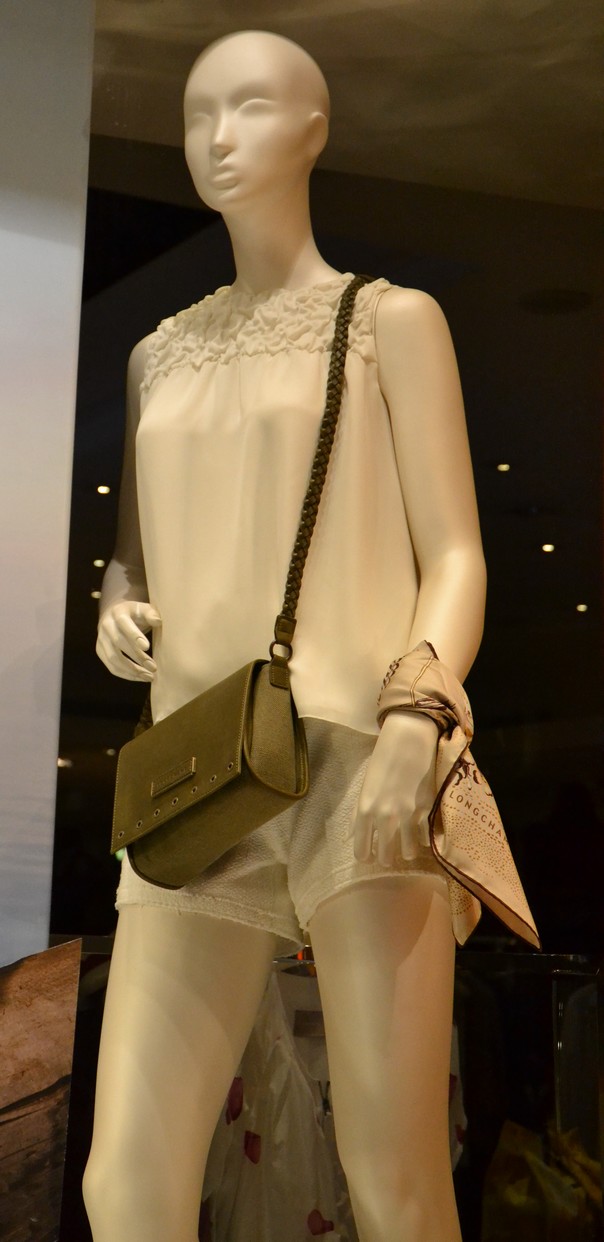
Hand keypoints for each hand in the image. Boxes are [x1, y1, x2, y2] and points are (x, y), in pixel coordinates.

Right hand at [96, 601, 160, 680]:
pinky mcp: (100, 650)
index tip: (147, 647)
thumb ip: (151, 613)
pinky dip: (126, 674)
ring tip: (149, 676)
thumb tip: (157, 621)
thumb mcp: (143, 609)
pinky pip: (111, 666)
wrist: (114, 615)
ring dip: (132, 670)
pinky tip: (139, 677)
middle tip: (153, 667)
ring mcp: (101, 639)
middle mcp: (106, 626)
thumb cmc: (135, 613)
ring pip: (113, 658)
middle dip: (137, 657)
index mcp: (118, 613)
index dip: (134, 636)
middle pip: (118, 643)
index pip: (124, 624)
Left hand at [353, 711, 438, 866]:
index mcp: (364, 809)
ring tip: (407, 847)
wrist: (409, 740)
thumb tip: (354, 834)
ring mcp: (406, 815)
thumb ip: (359, 812)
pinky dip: (422, 839)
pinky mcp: (426, 810)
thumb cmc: (383, 758)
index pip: (361, 850)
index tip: (370, 857)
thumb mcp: (365, 785)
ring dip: (406, 852)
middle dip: (386, 858)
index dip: (366, 857)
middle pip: (384, 857)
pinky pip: (424, 839)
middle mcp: (384, 816)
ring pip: (407, 853)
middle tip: (389, 855)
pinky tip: (421, 833)